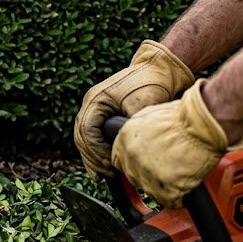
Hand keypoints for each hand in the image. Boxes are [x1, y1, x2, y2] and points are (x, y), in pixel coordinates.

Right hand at [74, 40, 193, 178]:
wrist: (160, 67)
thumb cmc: (151, 80)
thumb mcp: (143, 103)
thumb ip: (132, 124)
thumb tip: (128, 148)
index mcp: (96, 100)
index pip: (86, 131)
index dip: (96, 151)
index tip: (110, 164)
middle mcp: (92, 104)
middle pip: (81, 136)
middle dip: (91, 158)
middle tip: (105, 174)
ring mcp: (97, 108)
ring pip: (84, 137)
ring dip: (91, 157)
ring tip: (102, 174)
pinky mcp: (106, 113)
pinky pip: (93, 135)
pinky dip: (97, 150)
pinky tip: (103, 165)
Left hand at [111, 80, 242, 207]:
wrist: (202, 125)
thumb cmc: (183, 117)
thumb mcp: (150, 116)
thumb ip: (140, 131)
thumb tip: (142, 141)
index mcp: (125, 138)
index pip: (119, 160)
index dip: (132, 164)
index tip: (142, 166)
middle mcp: (132, 156)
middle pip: (133, 177)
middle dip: (147, 177)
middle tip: (164, 172)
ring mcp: (147, 172)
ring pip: (149, 190)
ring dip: (162, 188)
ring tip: (177, 180)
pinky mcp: (166, 186)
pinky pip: (169, 200)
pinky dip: (177, 198)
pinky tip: (184, 191)